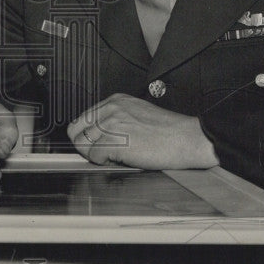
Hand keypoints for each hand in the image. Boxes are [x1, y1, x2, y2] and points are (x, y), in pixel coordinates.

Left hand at [67, 93, 218, 170]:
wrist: (187, 139)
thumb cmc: (168, 131)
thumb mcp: (136, 113)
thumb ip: (115, 119)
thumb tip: (96, 135)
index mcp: (115, 101)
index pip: (82, 119)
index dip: (86, 136)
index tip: (93, 145)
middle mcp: (111, 109)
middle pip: (76, 131)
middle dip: (84, 145)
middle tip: (100, 153)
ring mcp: (112, 124)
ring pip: (82, 145)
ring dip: (95, 155)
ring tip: (115, 156)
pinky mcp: (115, 141)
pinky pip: (94, 157)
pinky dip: (104, 162)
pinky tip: (121, 160)